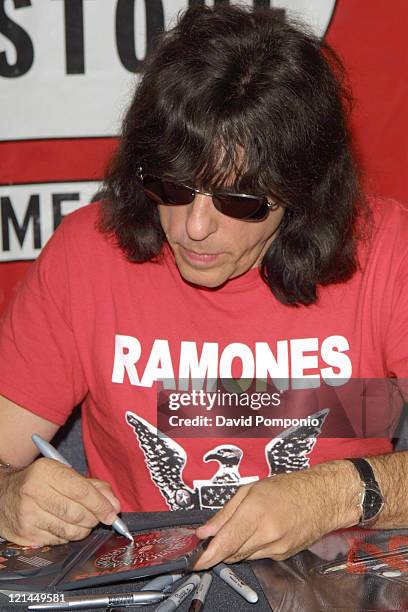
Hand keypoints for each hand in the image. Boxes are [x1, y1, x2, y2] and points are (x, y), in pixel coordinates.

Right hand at [0, 458, 120, 545]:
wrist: (3, 493)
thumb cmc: (39, 482)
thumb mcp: (63, 473)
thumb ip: (91, 486)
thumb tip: (113, 504)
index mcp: (46, 471)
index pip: (81, 491)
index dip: (100, 504)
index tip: (113, 513)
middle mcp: (34, 492)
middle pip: (77, 513)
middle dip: (94, 518)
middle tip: (98, 517)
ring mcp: (28, 515)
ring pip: (69, 530)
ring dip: (83, 529)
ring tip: (83, 522)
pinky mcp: (25, 534)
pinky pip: (58, 541)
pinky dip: (68, 536)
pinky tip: (64, 526)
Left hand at [194, 461, 359, 568]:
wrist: (322, 498)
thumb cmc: (288, 488)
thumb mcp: (250, 490)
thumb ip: (225, 513)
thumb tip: (205, 531)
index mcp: (256, 512)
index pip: (226, 542)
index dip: (208, 556)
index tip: (195, 562)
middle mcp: (267, 533)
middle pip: (232, 552)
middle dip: (219, 549)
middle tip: (212, 540)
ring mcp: (277, 547)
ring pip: (244, 556)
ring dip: (235, 547)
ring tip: (242, 528)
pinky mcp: (283, 555)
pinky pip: (258, 556)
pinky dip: (252, 547)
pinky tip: (258, 532)